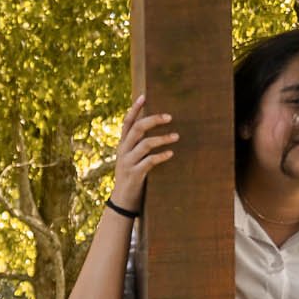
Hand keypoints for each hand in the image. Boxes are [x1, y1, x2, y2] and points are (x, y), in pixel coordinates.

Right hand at [109, 92, 177, 212]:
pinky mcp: (135, 174)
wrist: (122, 201)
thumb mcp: (131, 158)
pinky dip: (161, 156)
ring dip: (162, 139)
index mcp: (122, 145)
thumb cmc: (132, 176)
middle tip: (169, 116)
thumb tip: (153, 127)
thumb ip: (138, 145)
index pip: (127, 123)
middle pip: (136, 129)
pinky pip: (149, 162)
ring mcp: (127, 163)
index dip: (134, 109)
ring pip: (144, 144)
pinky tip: (170, 153)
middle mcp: (123, 151)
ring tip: (176, 136)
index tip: (144, 96)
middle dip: (153, 120)